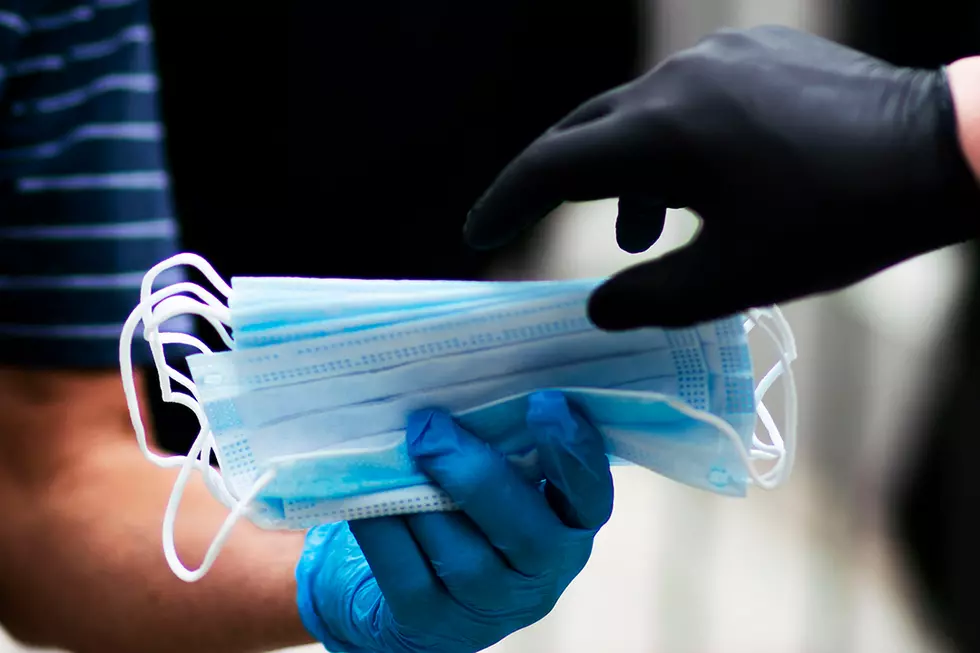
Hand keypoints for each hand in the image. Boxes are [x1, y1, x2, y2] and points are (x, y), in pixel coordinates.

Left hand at [295, 391, 613, 652]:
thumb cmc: (472, 507)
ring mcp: (486, 607)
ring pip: (460, 557)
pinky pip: (405, 573)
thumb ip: (505, 443)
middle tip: (428, 426)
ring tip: (398, 451)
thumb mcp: (505, 477)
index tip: (545, 402)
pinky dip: (383, 527)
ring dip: (422, 497)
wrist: (424, 586)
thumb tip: (469, 380)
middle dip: (475, 476)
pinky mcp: (430, 621)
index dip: (575, 453)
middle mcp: (540, 576)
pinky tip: (369, 493)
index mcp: (570, 527)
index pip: (591, 496)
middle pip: (525, 535)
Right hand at [463, 26, 979, 328]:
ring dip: (620, 173)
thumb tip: (594, 310)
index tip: (478, 232)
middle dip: (552, 183)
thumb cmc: (834, 223)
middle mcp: (674, 80)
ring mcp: (714, 58)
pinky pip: (682, 97)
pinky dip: (666, 143)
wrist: (934, 152)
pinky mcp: (750, 51)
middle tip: (531, 222)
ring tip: (640, 233)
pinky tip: (697, 182)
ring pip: (634, 114)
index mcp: (659, 134)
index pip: (551, 168)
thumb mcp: (733, 281)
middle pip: (581, 131)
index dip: (505, 203)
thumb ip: (649, 301)